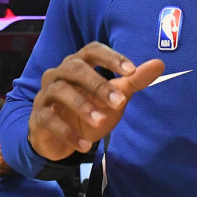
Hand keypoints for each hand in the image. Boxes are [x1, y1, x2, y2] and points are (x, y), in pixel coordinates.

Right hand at [28, 42, 164, 160]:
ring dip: (82, 106)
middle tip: (120, 102)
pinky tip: (85, 145)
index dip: (111, 57)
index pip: (93, 50)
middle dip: (98, 84)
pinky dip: (67, 133)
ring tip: (101, 122)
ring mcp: (46, 94)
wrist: (63, 140)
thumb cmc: (91, 110)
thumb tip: (159, 64)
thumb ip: (134, 80)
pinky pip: (49, 120)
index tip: (131, 70)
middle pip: (75, 69)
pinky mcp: (37, 117)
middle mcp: (59, 73)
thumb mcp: (115, 97)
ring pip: (60, 91)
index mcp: (79, 63)